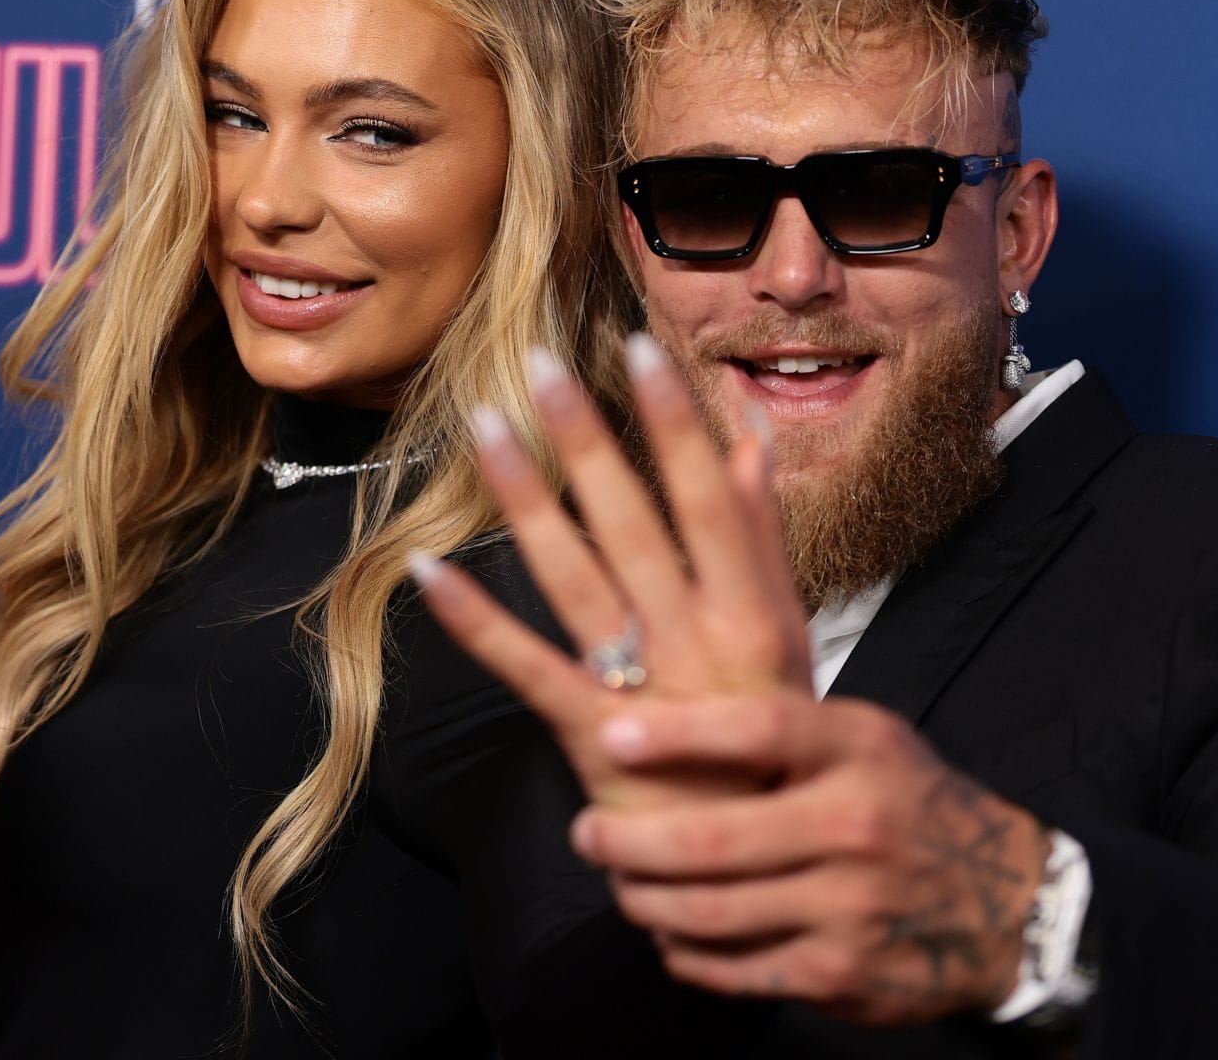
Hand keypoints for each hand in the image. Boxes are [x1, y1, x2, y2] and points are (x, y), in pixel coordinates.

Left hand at [411, 333, 811, 807]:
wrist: (759, 870)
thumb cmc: (774, 747)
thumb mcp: (789, 639)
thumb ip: (765, 537)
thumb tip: (752, 435)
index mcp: (755, 614)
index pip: (713, 496)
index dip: (673, 420)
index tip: (636, 347)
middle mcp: (699, 643)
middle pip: (634, 520)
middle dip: (585, 437)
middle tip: (537, 362)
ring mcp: (643, 691)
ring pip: (575, 574)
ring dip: (527, 499)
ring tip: (482, 429)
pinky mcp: (593, 737)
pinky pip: (525, 668)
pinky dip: (475, 620)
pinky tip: (428, 571)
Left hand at [569, 688, 1049, 1026]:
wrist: (1006, 904)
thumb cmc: (912, 804)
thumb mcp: (869, 740)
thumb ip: (788, 730)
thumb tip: (670, 713)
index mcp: (860, 750)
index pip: (759, 731)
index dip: (677, 733)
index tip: (613, 735)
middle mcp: (855, 826)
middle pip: (714, 839)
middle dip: (630, 841)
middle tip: (586, 833)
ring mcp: (848, 906)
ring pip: (710, 912)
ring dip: (645, 901)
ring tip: (620, 883)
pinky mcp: (839, 973)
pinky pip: (734, 968)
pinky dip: (685, 953)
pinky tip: (668, 934)